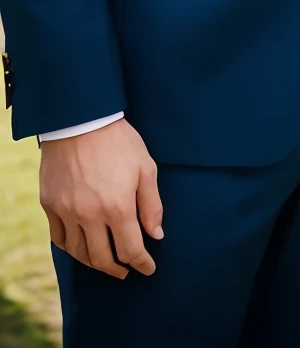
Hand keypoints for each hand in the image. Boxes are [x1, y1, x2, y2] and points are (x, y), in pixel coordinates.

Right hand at [40, 118, 162, 278]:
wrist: (81, 119)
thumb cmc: (118, 141)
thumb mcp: (145, 167)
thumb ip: (152, 205)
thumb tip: (156, 235)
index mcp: (118, 207)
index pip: (130, 250)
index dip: (142, 264)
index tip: (147, 268)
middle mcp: (90, 215)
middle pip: (103, 259)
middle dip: (118, 270)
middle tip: (126, 272)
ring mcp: (67, 212)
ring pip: (79, 253)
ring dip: (94, 264)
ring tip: (105, 263)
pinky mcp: (50, 205)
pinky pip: (59, 238)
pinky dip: (71, 249)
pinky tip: (80, 248)